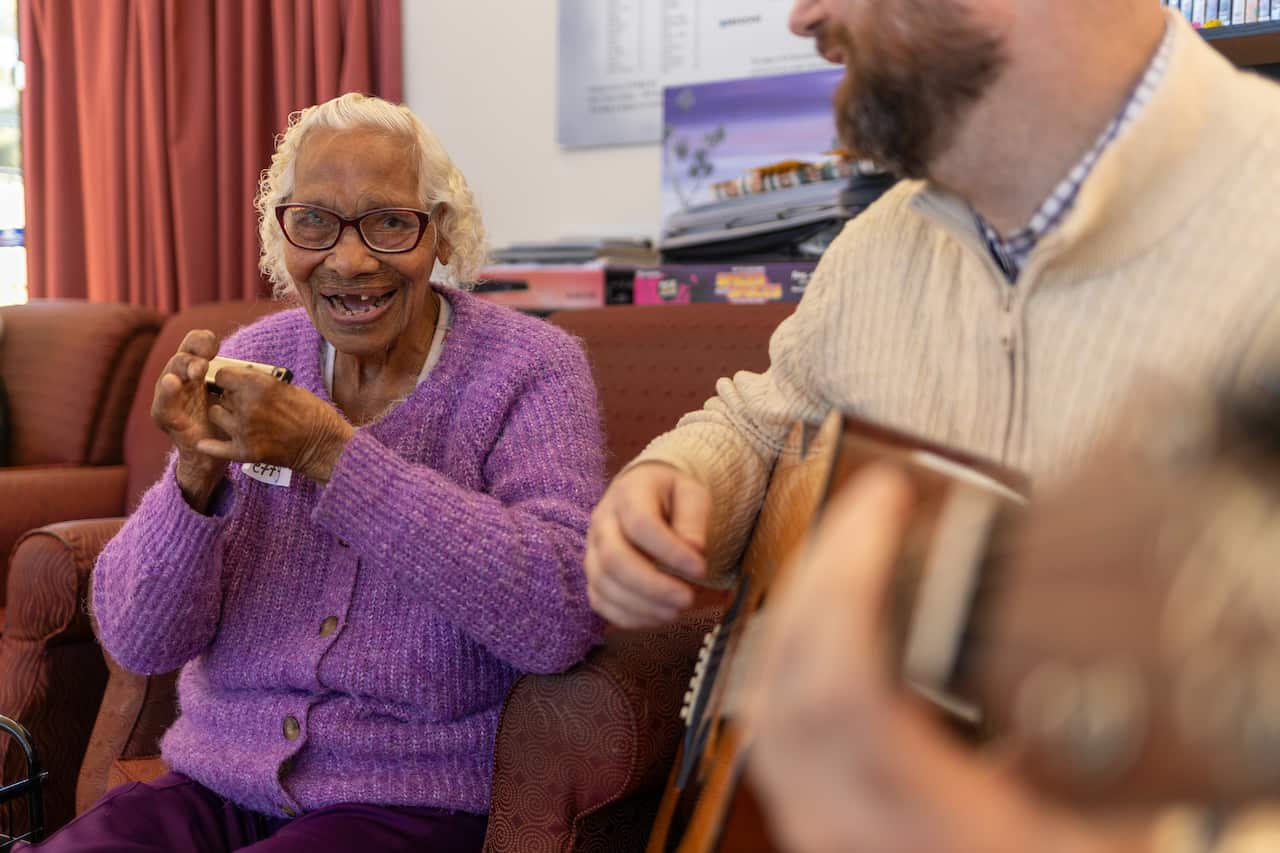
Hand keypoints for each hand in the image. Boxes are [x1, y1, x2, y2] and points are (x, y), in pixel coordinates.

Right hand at [150, 330, 228, 510]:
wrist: (217, 454)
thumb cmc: (227, 420)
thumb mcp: (236, 396)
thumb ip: (240, 379)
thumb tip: (257, 367)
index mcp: (196, 370)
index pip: (194, 346)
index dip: (202, 341)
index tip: (214, 346)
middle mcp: (180, 380)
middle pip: (182, 358)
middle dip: (193, 358)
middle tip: (206, 363)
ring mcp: (171, 398)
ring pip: (170, 375)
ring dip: (181, 370)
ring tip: (194, 371)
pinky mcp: (168, 418)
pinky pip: (164, 404)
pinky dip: (167, 394)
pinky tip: (172, 383)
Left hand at [194, 367, 354, 483]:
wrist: (324, 445)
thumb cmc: (312, 414)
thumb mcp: (289, 388)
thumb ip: (261, 383)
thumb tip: (240, 378)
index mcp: (260, 386)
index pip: (223, 374)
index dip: (228, 378)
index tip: (232, 382)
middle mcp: (248, 406)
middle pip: (221, 394)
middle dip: (230, 396)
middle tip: (243, 402)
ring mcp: (244, 430)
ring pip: (215, 415)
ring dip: (224, 416)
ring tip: (238, 419)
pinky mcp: (244, 451)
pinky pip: (215, 447)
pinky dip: (210, 445)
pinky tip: (206, 443)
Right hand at [583, 462, 710, 627]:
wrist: (646, 497)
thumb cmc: (672, 497)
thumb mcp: (692, 495)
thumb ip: (694, 519)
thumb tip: (694, 550)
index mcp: (628, 493)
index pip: (640, 524)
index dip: (669, 551)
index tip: (700, 568)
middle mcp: (602, 522)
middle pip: (614, 559)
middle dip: (652, 586)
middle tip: (687, 598)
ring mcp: (593, 550)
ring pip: (604, 584)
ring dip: (642, 605)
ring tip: (676, 610)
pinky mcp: (593, 575)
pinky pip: (600, 602)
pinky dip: (629, 616)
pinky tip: (658, 616)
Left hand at [746, 465, 1156, 852]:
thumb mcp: (1104, 815)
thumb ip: (1068, 736)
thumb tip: (1032, 629)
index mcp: (937, 826)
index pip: (848, 686)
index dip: (852, 579)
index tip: (889, 501)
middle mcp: (858, 834)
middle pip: (792, 680)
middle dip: (823, 569)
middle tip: (873, 506)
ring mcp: (824, 835)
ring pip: (767, 701)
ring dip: (800, 605)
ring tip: (852, 544)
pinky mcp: (815, 829)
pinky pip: (770, 730)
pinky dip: (788, 653)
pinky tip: (827, 615)